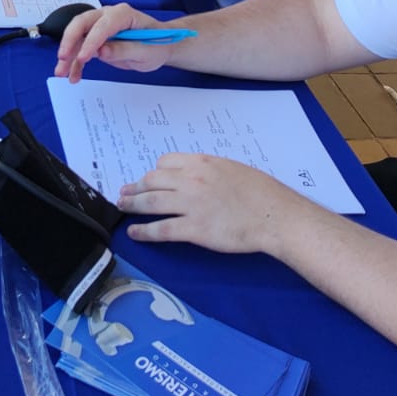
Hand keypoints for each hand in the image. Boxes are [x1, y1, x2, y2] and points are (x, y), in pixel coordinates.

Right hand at [53, 3, 170, 82]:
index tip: (83, 58)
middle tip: (63, 58)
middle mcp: (108, 16)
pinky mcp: (96, 39)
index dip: (91, 41)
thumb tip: (101, 51)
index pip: (102, 25)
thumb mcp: (146, 51)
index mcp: (123, 14)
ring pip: (77, 37)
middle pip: (82, 23)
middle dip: (70, 41)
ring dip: (68, 55)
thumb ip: (124, 50)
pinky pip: (81, 49)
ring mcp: (100, 26)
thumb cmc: (157, 44)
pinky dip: (75, 63)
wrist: (159, 47)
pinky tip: (73, 75)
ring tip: (62, 73)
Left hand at [117, 153, 306, 252]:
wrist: (274, 214)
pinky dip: (143, 231)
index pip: (166, 162)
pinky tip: (134, 233)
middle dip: (135, 187)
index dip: (155, 172)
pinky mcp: (193, 229)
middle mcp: (191, 180)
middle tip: (125, 192)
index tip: (150, 179)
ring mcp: (190, 205)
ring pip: (150, 202)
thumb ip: (209, 171)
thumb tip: (195, 176)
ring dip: (132, 204)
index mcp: (201, 163)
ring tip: (123, 206)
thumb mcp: (232, 168)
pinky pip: (160, 229)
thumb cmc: (261, 192)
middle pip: (152, 181)